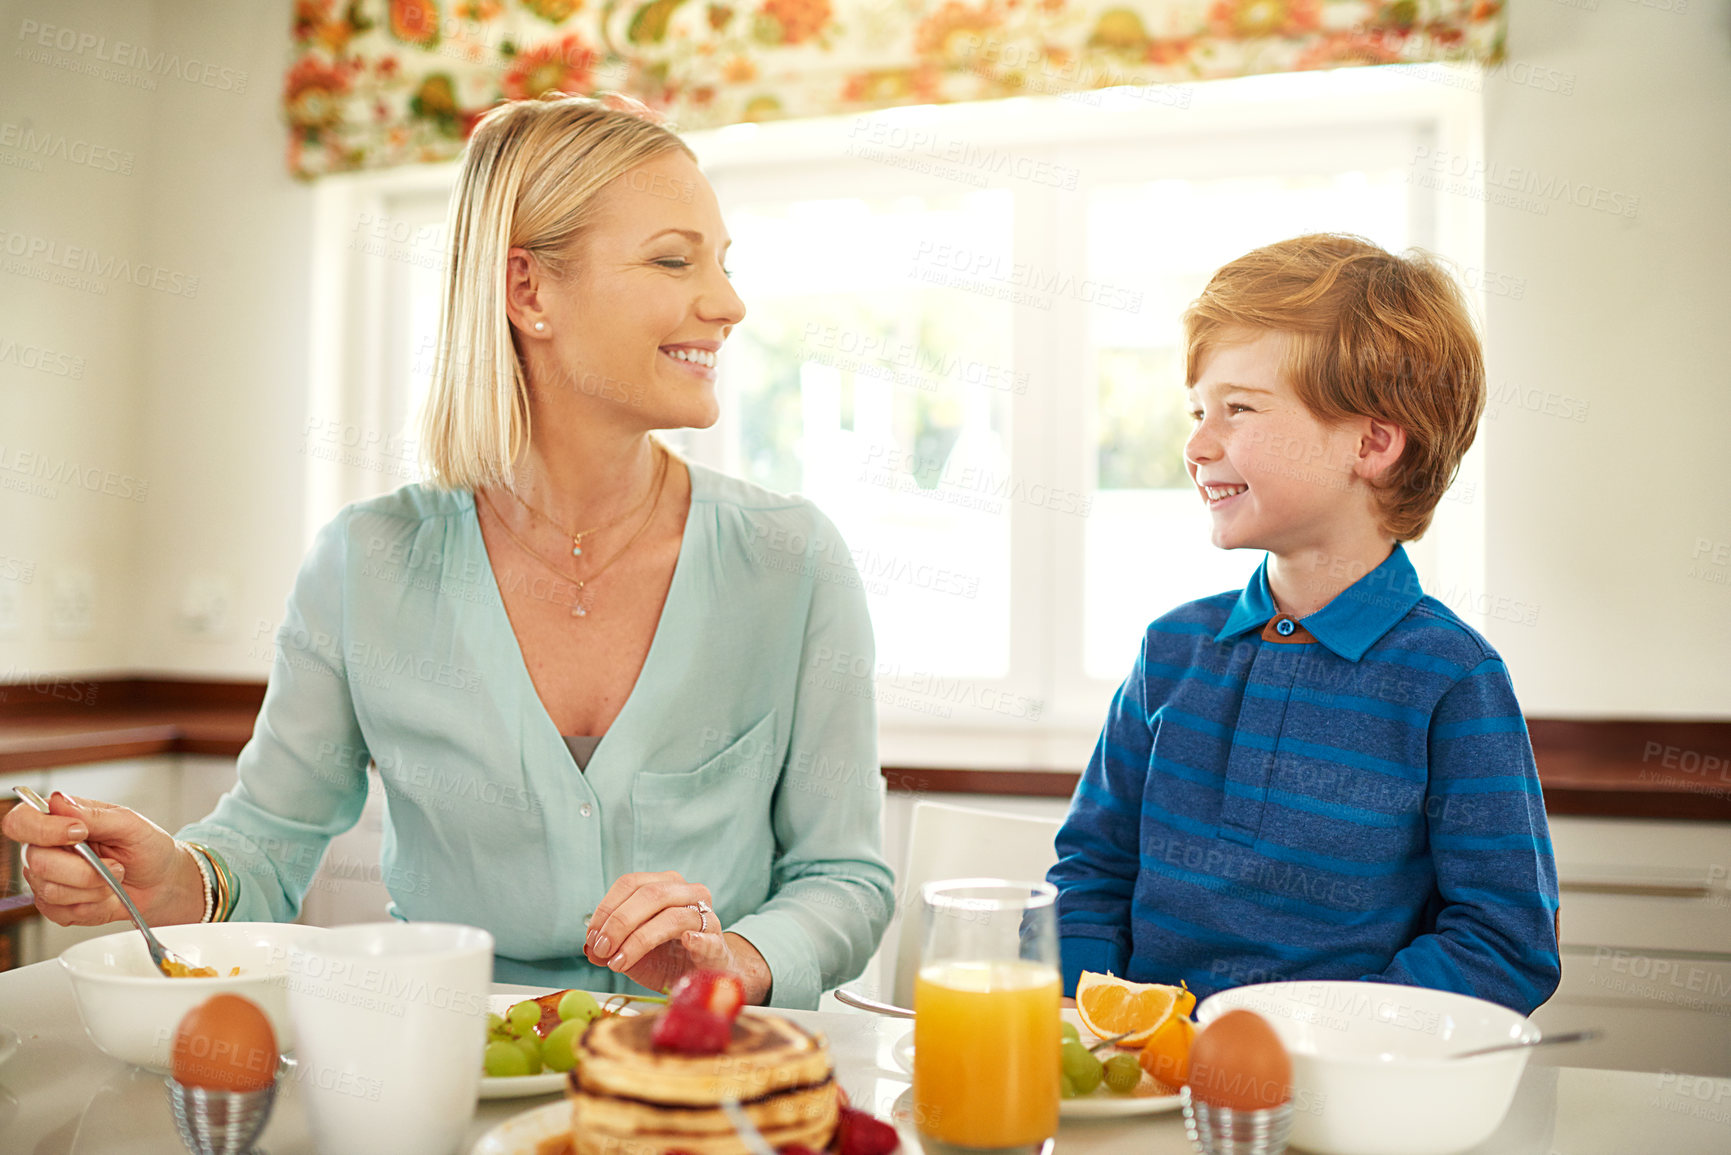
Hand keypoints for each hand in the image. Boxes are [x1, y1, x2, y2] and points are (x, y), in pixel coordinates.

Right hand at [2, 791, 203, 926]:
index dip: (42, 830)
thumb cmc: (147, 848)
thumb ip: (94, 815)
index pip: (21, 821)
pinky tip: (106, 896)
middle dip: (84, 869)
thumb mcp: (130, 824)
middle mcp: (47, 849)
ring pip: (51, 891)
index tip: (80, 833)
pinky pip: (61, 912)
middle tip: (114, 865)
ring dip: (94, 889)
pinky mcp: (54, 906)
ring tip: (114, 877)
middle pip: (37, 862)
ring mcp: (47, 879)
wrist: (161, 882)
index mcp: (59, 821)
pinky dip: (93, 906)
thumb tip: (59, 802)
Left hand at [584, 871, 770, 1002]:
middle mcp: (686, 893)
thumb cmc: (667, 958)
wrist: (704, 977)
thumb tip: (590, 947)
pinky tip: (687, 942)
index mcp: (664, 886)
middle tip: (602, 949)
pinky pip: (707, 937)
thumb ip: (610, 948)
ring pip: (673, 916)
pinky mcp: (718, 943)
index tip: (592, 937)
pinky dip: (697, 939)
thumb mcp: (632, 952)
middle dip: (619, 923)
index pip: (630, 884)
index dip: (606, 908)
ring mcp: (706, 917)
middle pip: (651, 895)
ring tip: (620, 962)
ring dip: (640, 939)